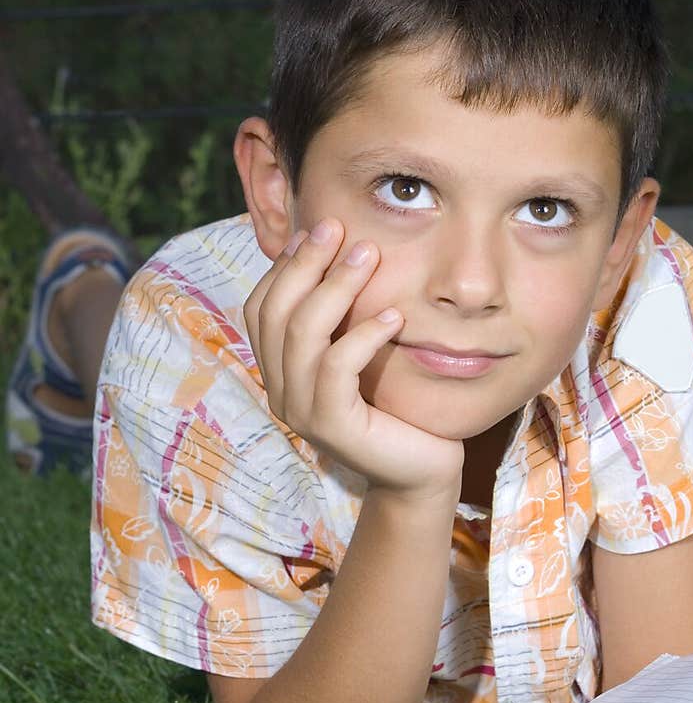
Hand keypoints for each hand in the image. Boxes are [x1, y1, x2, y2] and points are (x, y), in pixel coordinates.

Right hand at [243, 217, 464, 497]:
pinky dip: (364, 334)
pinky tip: (394, 315)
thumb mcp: (364, 355)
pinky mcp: (331, 426)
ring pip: (302, 333)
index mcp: (280, 373)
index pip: (261, 308)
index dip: (285, 266)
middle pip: (275, 313)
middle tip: (340, 228)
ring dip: (336, 287)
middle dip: (306, 263)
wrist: (421, 473)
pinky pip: (337, 367)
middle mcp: (281, 392)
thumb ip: (343, 319)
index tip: (318, 230)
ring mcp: (302, 412)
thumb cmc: (398, 408)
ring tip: (369, 256)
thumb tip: (340, 251)